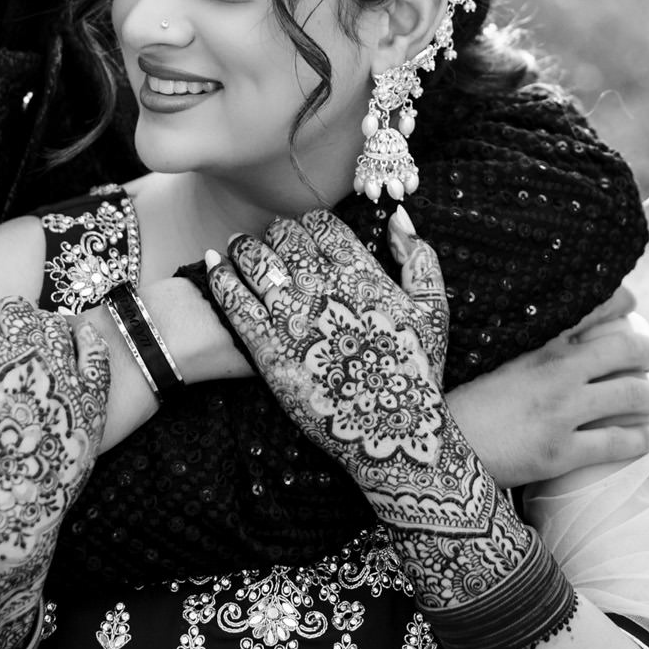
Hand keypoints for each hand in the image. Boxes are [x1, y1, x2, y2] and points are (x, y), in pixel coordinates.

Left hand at [205, 207, 450, 494]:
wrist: (390, 432)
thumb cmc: (415, 373)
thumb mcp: (433, 309)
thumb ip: (418, 258)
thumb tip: (397, 216)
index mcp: (362, 274)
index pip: (322, 225)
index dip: (309, 225)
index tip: (304, 234)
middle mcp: (324, 288)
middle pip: (285, 237)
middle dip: (277, 235)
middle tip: (270, 242)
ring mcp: (293, 317)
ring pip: (254, 260)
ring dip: (244, 248)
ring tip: (237, 247)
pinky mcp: (267, 349)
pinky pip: (233, 299)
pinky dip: (220, 277)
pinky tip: (215, 267)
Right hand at [448, 291, 648, 486]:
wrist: (436, 448)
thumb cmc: (456, 402)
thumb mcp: (488, 357)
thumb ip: (520, 342)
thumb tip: (547, 333)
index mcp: (535, 342)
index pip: (591, 308)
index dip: (620, 302)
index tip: (631, 305)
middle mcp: (555, 370)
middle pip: (625, 347)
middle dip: (648, 350)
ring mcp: (561, 411)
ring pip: (632, 394)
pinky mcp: (561, 452)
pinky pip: (618, 442)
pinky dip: (643, 438)